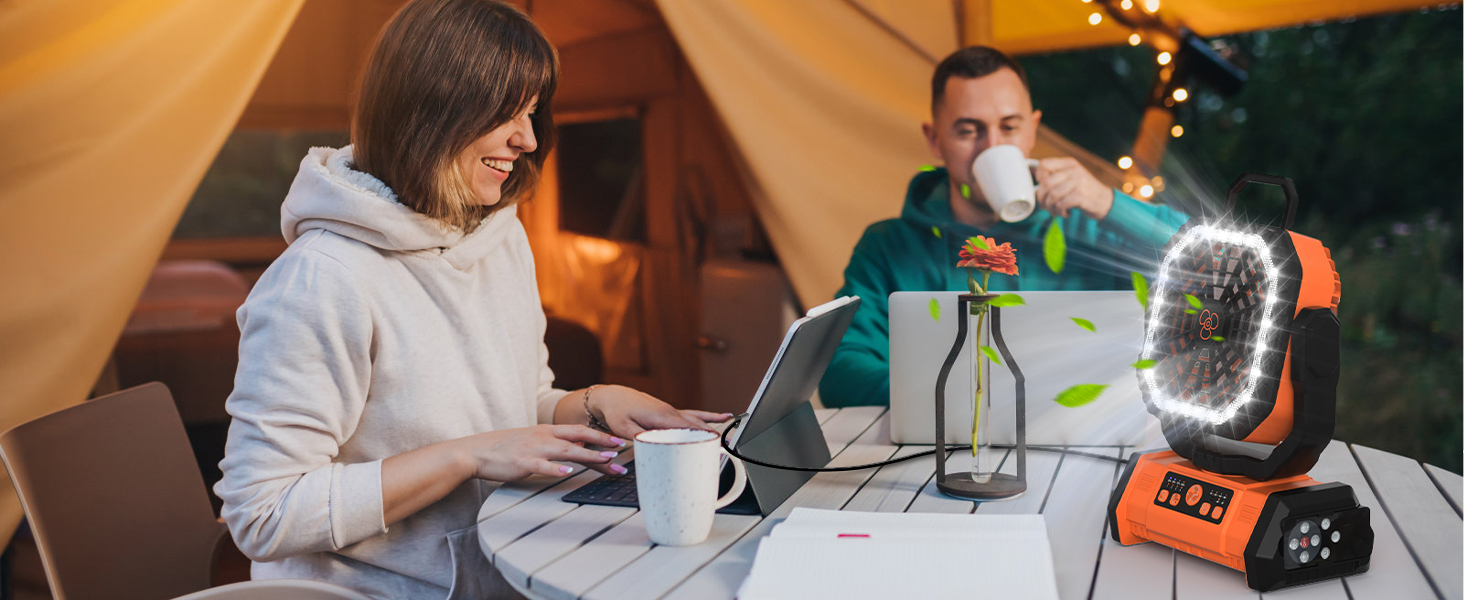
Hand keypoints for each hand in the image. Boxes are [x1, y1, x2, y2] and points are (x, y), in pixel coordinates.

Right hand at [455, 424, 626, 480]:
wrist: (476, 451)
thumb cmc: (504, 448)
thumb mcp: (532, 440)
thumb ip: (553, 444)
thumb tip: (576, 448)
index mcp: (546, 431)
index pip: (579, 431)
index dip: (601, 435)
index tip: (619, 441)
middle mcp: (544, 437)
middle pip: (579, 438)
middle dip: (602, 444)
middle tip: (622, 450)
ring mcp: (534, 450)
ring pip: (567, 451)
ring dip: (588, 456)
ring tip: (606, 461)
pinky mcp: (522, 463)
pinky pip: (542, 466)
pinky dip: (556, 470)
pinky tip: (569, 474)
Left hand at [587, 385, 734, 438]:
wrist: (613, 397)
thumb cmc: (616, 411)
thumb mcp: (623, 427)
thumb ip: (639, 437)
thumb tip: (653, 446)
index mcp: (660, 416)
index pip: (685, 427)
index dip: (700, 435)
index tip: (715, 443)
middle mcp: (670, 412)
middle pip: (696, 425)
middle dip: (712, 435)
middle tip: (729, 445)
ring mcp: (672, 411)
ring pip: (698, 420)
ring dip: (715, 428)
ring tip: (731, 436)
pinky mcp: (671, 412)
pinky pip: (694, 414)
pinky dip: (708, 416)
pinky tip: (723, 416)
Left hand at [1034, 157, 1112, 219]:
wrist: (1105, 201)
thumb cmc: (1084, 191)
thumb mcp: (1072, 177)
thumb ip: (1056, 177)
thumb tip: (1035, 188)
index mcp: (1069, 163)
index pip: (1043, 165)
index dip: (1039, 178)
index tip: (1044, 188)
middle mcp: (1074, 170)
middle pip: (1046, 183)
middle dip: (1042, 199)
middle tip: (1045, 206)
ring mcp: (1079, 182)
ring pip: (1052, 196)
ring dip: (1050, 207)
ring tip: (1055, 211)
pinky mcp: (1081, 196)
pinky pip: (1061, 205)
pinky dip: (1060, 212)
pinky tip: (1065, 213)